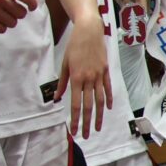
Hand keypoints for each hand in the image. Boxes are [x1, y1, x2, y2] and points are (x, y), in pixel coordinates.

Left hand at [60, 20, 111, 137]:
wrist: (89, 31)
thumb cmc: (74, 45)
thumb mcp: (64, 63)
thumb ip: (62, 82)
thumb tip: (57, 97)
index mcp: (76, 78)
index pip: (76, 104)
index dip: (75, 119)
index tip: (74, 130)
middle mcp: (89, 79)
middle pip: (89, 106)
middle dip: (87, 122)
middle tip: (86, 135)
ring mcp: (99, 76)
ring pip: (100, 100)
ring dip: (99, 116)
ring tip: (97, 128)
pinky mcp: (106, 71)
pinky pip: (107, 88)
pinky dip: (108, 99)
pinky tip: (107, 109)